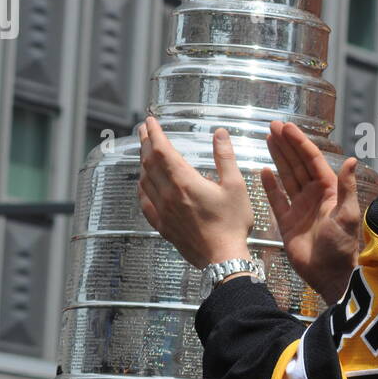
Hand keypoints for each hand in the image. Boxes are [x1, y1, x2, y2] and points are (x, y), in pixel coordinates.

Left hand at [138, 116, 253, 267]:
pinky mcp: (162, 225)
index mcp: (185, 182)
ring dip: (142, 163)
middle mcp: (168, 194)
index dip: (154, 133)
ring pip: (144, 181)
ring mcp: (163, 211)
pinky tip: (144, 185)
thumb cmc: (231, 224)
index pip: (162, 150)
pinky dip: (142, 188)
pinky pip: (144, 202)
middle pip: (149, 162)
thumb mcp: (235, 186)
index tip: (150, 121)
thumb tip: (220, 134)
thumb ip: (225, 157)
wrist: (222, 258)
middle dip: (145, 143)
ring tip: (145, 152)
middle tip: (143, 129)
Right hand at [261, 120, 363, 303]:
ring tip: (267, 140)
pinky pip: (277, 199)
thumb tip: (352, 159)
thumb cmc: (343, 246)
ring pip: (286, 177)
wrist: (330, 275)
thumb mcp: (348, 215)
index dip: (299, 142)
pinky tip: (263, 171)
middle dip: (286, 144)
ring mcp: (300, 208)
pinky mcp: (288, 222)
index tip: (287, 127)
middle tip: (272, 126)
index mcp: (329, 190)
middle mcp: (314, 196)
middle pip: (297, 164)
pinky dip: (270, 186)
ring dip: (278, 158)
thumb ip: (347, 187)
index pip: (312, 160)